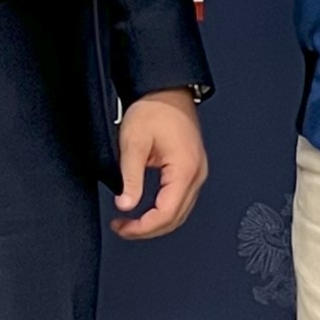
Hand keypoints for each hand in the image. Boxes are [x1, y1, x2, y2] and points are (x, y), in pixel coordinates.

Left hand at [111, 89, 206, 239]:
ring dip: (155, 222)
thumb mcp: (133, 143)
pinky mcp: (192, 169)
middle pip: (175, 218)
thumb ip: (130, 178)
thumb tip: (126, 205)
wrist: (166, 90)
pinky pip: (180, 199)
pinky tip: (146, 210)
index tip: (122, 227)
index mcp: (185, 169)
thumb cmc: (154, 109)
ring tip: (130, 222)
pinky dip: (163, 210)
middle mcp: (196, 174)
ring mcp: (197, 172)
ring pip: (179, 212)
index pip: (166, 213)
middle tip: (122, 228)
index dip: (143, 227)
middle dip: (147, 229)